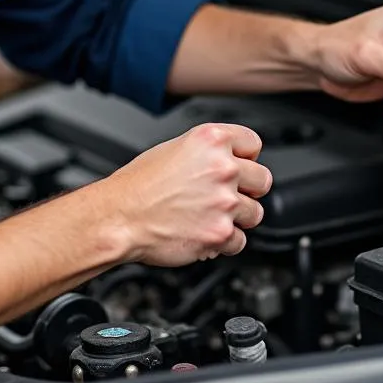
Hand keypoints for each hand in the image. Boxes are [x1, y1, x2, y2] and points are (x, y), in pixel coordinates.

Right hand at [103, 123, 271, 265]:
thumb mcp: (174, 148)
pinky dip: (224, 242)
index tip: (239, 166)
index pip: (254, 144)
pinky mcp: (221, 233)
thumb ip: (209, 152)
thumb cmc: (138, 185)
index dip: (244, 157)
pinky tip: (204, 232)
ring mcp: (224, 202)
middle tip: (225, 195)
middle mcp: (223, 167)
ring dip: (237, 218)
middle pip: (263, 180)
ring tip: (210, 216)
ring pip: (255, 213)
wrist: (119, 217)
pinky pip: (240, 241)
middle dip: (247, 189)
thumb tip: (230, 160)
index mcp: (212, 140)